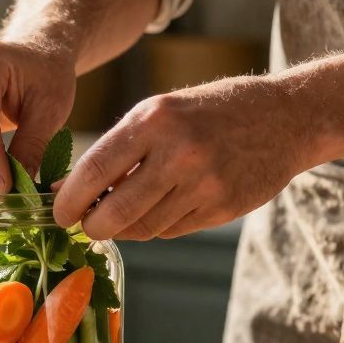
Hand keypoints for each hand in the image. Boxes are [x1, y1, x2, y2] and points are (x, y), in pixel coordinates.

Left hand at [53, 76, 319, 240]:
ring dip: (126, 228)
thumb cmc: (209, 113)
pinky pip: (172, 230)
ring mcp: (203, 183)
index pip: (94, 170)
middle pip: (115, 212)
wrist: (286, 117)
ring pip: (143, 227)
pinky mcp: (222, 207)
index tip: (57, 212)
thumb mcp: (161, 112)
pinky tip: (161, 208)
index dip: (68, 199)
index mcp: (153, 119)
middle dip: (93, 226)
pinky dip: (157, 226)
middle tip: (86, 226)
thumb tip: (69, 189)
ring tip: (125, 214)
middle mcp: (178, 151)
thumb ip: (120, 149)